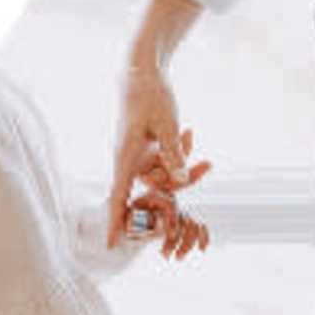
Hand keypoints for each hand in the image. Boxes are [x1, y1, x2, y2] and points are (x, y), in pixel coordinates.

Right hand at [106, 61, 196, 250]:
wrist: (142, 70)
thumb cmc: (149, 95)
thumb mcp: (167, 124)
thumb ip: (174, 153)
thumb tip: (181, 177)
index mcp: (125, 156)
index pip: (118, 196)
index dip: (115, 221)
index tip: (109, 244)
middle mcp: (129, 160)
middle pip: (156, 187)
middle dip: (181, 180)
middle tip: (205, 166)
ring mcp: (138, 155)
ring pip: (164, 174)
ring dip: (182, 161)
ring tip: (189, 134)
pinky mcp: (147, 148)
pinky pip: (166, 160)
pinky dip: (179, 150)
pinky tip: (187, 132)